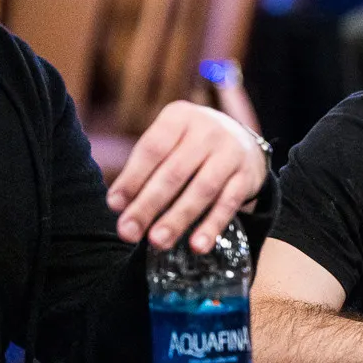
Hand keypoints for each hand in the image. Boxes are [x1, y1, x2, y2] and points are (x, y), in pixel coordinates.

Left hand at [107, 101, 268, 253]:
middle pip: (174, 172)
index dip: (132, 178)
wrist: (242, 141)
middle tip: (128, 233)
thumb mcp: (170, 141)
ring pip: (202, 189)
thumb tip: (121, 206)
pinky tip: (198, 245)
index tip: (115, 206)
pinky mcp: (247, 176)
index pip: (153, 149)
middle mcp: (208, 130)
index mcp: (180, 117)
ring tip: (157, 242)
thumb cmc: (190, 146)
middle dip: (148, 205)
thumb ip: (147, 168)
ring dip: (178, 218)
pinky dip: (212, 226)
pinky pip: (228, 204)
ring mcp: (231, 152)